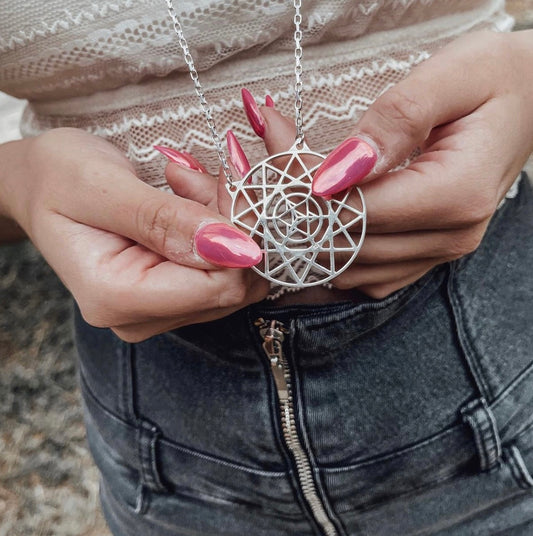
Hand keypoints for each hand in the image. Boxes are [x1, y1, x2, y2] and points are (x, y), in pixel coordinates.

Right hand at [0, 128, 268, 341]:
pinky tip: (190, 201)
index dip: (238, 238)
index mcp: (116, 298)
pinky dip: (220, 230)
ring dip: (226, 223)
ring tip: (187, 185)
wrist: (40, 187)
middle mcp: (140, 317)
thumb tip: (235, 249)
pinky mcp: (171, 297)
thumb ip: (165, 220)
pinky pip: (222, 270)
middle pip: (231, 286)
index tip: (225, 185)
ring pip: (233, 276)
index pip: (217, 288)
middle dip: (233, 226)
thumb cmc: (57, 178)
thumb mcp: (102, 186)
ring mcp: (157, 311)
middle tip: (199, 180)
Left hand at [246, 30, 532, 297]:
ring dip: (306, 240)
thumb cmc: (496, 80)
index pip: (357, 211)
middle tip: (264, 174)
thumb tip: (334, 173)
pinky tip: (309, 236)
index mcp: (456, 195)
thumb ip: (394, 122)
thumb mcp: (451, 77)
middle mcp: (450, 236)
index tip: (272, 158)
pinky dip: (331, 261)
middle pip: (348, 245)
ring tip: (279, 199)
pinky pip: (367, 280)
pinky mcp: (427, 255)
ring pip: (350, 271)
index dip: (306, 193)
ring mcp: (440, 251)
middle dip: (296, 214)